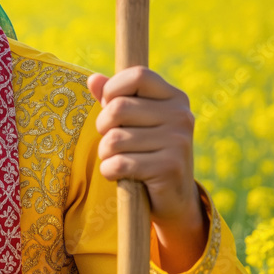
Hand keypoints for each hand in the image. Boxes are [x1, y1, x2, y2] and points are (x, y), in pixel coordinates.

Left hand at [88, 67, 206, 271]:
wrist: (174, 197)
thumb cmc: (146, 151)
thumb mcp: (133, 121)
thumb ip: (113, 98)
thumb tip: (92, 79)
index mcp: (175, 98)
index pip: (137, 75)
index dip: (113, 89)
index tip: (109, 105)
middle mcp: (181, 116)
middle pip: (118, 109)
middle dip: (103, 127)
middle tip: (112, 140)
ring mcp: (178, 142)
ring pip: (114, 139)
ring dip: (106, 153)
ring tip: (118, 158)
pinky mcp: (170, 168)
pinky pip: (119, 164)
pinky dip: (110, 171)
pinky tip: (120, 174)